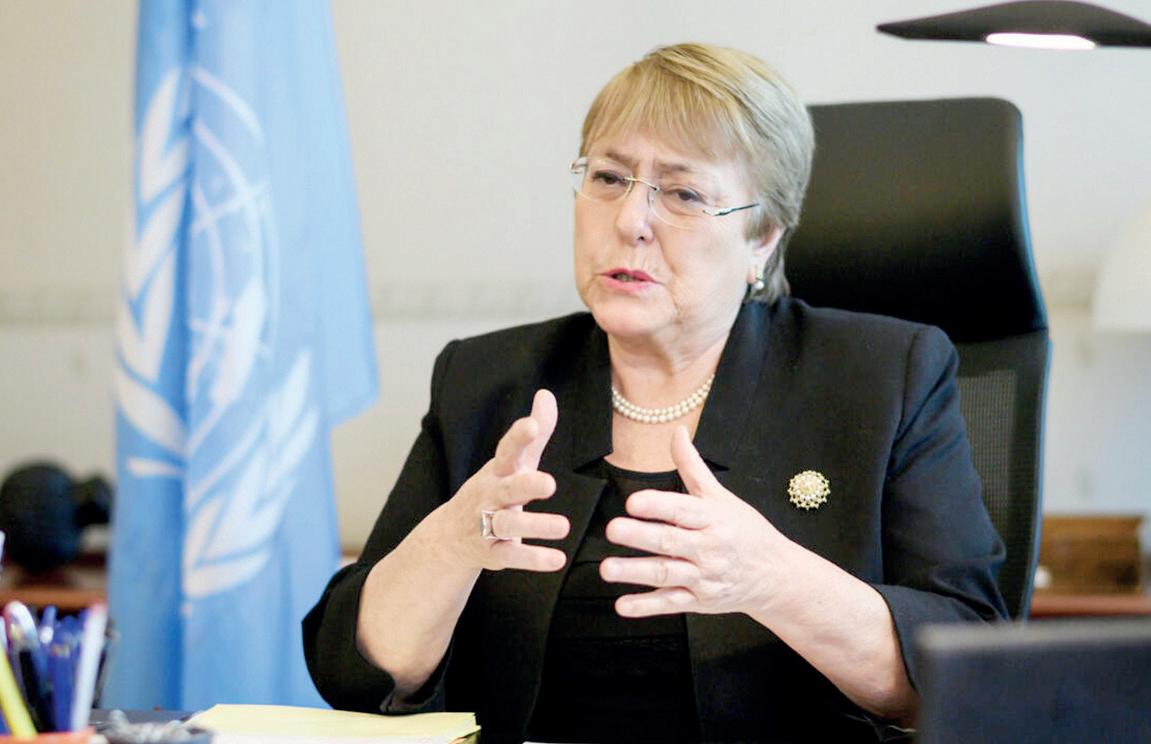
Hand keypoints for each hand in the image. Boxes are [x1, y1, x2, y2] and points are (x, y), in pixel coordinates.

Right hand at [438, 389, 569, 572]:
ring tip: (564, 526)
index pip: (506, 451)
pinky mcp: (492, 553)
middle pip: (505, 489)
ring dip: (535, 526)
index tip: (531, 425)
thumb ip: (535, 433)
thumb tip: (546, 394)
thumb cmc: (492, 491)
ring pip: (508, 525)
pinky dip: (534, 559)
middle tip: (549, 484)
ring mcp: (487, 526)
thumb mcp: (512, 463)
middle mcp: (489, 496)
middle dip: (525, 485)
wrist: (449, 537)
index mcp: (498, 471)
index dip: (518, 438)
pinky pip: (512, 556)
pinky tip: (558, 560)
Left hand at [600, 426, 787, 616]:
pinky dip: (646, 606)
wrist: (775, 576)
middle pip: (671, 541)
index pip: (683, 510)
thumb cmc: (745, 531)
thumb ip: (693, 466)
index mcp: (713, 518)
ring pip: (666, 574)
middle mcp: (708, 548)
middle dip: (641, 536)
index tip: (633, 502)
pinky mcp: (699, 602)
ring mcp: (703, 577)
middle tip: (613, 529)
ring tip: (607, 568)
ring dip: (635, 572)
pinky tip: (623, 604)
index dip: (658, 505)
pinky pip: (670, 604)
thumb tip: (676, 432)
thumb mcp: (722, 497)